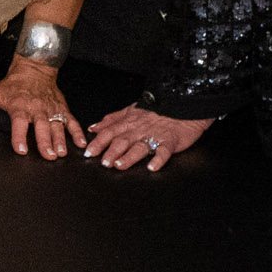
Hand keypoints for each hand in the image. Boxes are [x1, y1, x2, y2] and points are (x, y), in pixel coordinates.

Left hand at [0, 55, 79, 159]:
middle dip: (45, 142)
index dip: (19, 137)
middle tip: (49, 155)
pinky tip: (81, 143)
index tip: (21, 150)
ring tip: (62, 153)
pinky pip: (71, 121)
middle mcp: (37, 110)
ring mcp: (51, 110)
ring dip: (60, 140)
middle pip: (41, 128)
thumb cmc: (14, 84)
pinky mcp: (62, 109)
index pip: (19, 125)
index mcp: (20, 108)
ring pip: (57, 126)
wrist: (34, 69)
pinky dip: (77, 132)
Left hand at [82, 105, 213, 173]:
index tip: (88, 153)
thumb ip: (112, 120)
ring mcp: (155, 135)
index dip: (98, 142)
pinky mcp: (170, 141)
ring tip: (120, 165)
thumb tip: (93, 128)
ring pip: (140, 146)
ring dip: (129, 156)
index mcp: (129, 122)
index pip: (110, 132)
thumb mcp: (131, 111)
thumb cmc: (156, 110)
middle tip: (102, 163)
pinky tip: (152, 167)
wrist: (182, 104)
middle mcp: (139, 129)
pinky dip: (158, 159)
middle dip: (111, 151)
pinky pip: (164, 151)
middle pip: (122, 140)